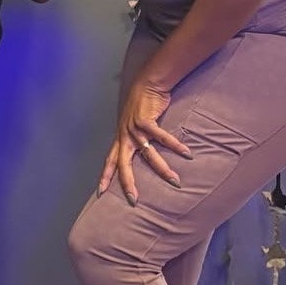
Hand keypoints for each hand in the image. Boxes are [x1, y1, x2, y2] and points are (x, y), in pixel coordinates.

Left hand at [98, 77, 191, 203]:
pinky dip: (174, 145)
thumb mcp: (134, 124)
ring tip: (174, 181)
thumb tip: (143, 153)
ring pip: (148, 155)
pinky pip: (161, 137)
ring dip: (162, 169)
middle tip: (133, 200)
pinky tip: (186, 153)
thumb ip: (135, 138)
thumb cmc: (142, 105)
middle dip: (127, 183)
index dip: (105, 176)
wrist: (147, 84)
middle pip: (123, 164)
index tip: (99, 192)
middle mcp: (125, 135)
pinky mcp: (146, 120)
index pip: (109, 161)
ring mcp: (134, 128)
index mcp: (120, 137)